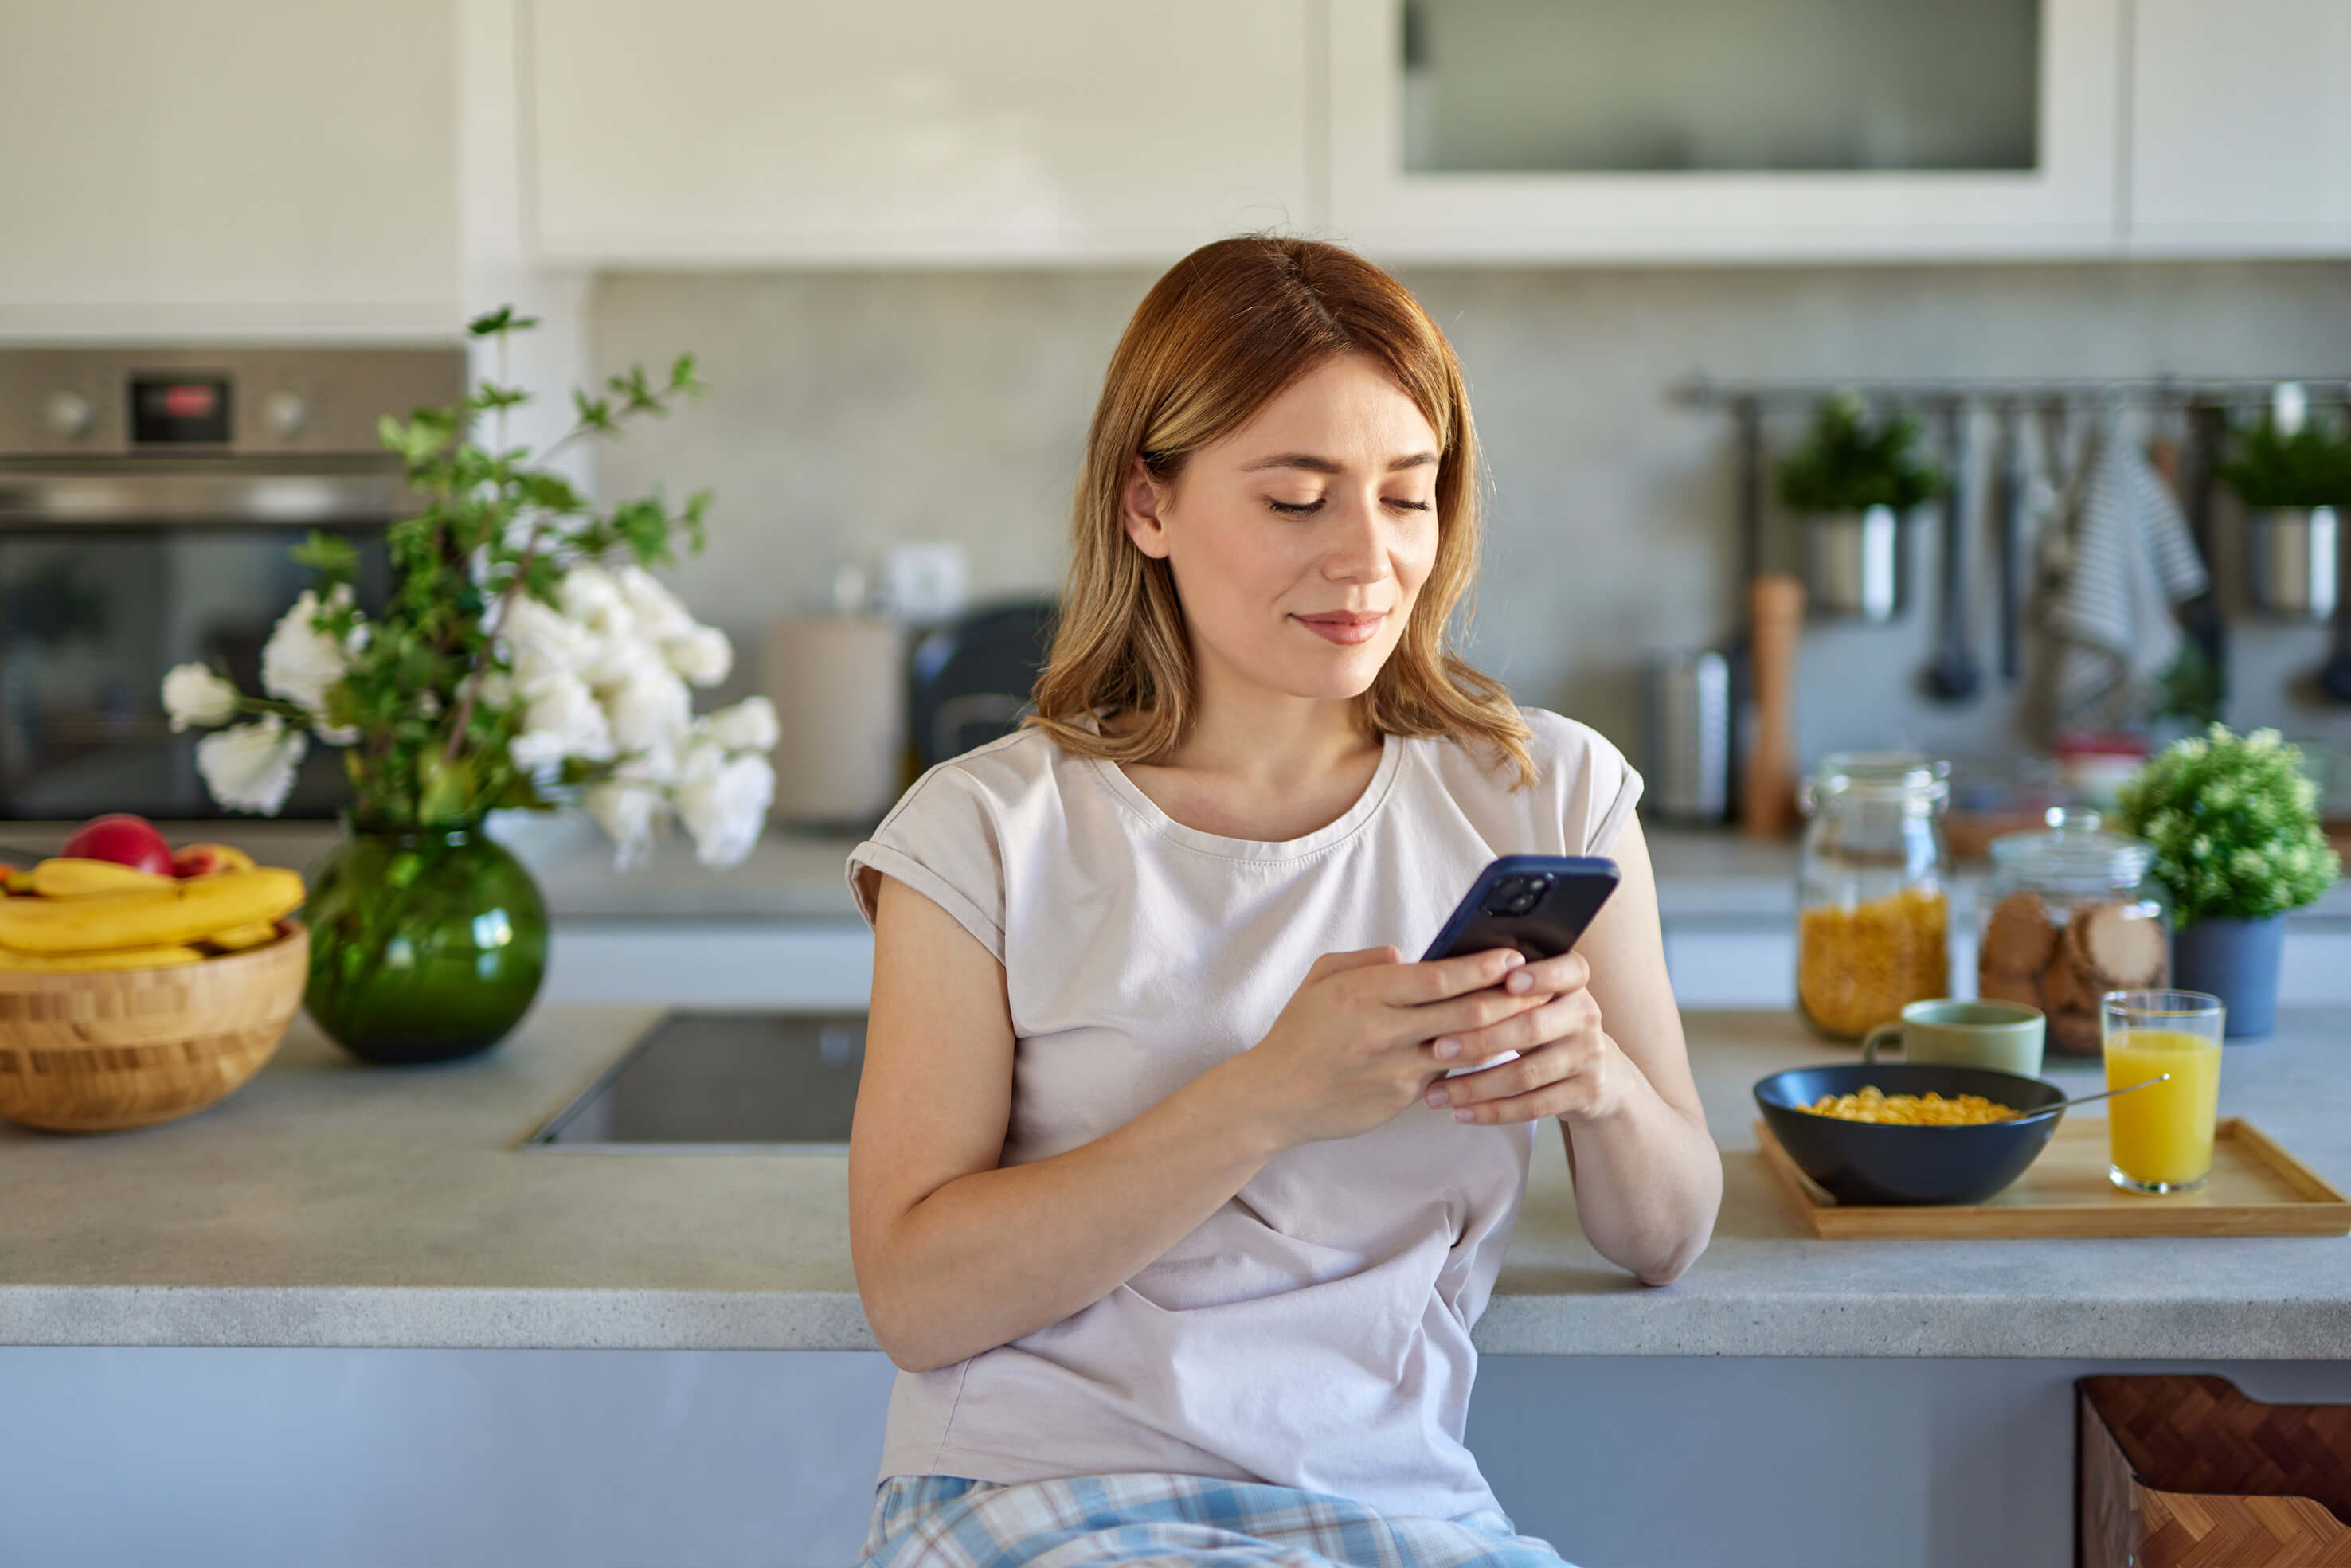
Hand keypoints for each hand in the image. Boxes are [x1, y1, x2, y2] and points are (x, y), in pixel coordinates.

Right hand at [1226, 945, 1552, 1149]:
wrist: (1275, 1097)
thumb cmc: (1299, 1032)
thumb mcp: (1322, 978)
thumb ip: (1369, 961)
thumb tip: (1412, 958)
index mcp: (1366, 993)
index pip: (1440, 976)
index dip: (1484, 966)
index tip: (1514, 957)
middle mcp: (1384, 1030)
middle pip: (1466, 1012)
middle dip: (1511, 998)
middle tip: (1541, 987)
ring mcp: (1396, 1069)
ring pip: (1467, 1049)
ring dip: (1503, 1034)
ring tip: (1532, 1020)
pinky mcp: (1401, 1100)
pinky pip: (1448, 1079)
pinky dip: (1474, 1067)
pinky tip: (1498, 1057)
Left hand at [1421, 949, 1633, 1125]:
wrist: (1600, 1075)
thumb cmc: (1545, 1025)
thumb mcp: (1539, 1001)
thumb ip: (1502, 987)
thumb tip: (1434, 974)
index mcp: (1573, 984)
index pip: (1569, 969)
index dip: (1541, 975)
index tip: (1508, 980)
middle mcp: (1587, 1016)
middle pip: (1532, 1027)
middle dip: (1480, 1039)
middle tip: (1436, 1048)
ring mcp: (1589, 1057)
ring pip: (1526, 1074)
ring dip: (1475, 1086)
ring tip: (1435, 1093)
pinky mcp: (1586, 1093)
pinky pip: (1533, 1106)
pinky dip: (1492, 1111)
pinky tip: (1460, 1113)